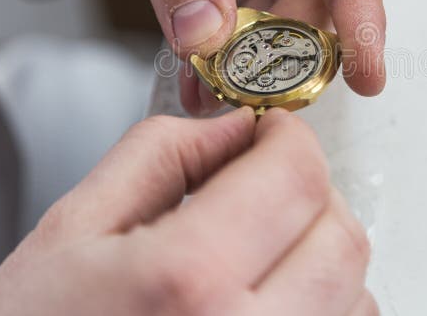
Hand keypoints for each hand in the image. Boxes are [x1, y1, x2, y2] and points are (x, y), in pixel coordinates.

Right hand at [0, 109, 376, 315]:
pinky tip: (267, 299)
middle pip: (341, 237)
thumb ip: (160, 156)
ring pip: (354, 293)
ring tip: (258, 252)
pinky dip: (322, 306)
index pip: (296, 176)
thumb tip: (231, 128)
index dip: (289, 138)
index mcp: (187, 280)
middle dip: (309, 192)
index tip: (272, 134)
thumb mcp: (72, 230)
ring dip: (318, 254)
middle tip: (264, 186)